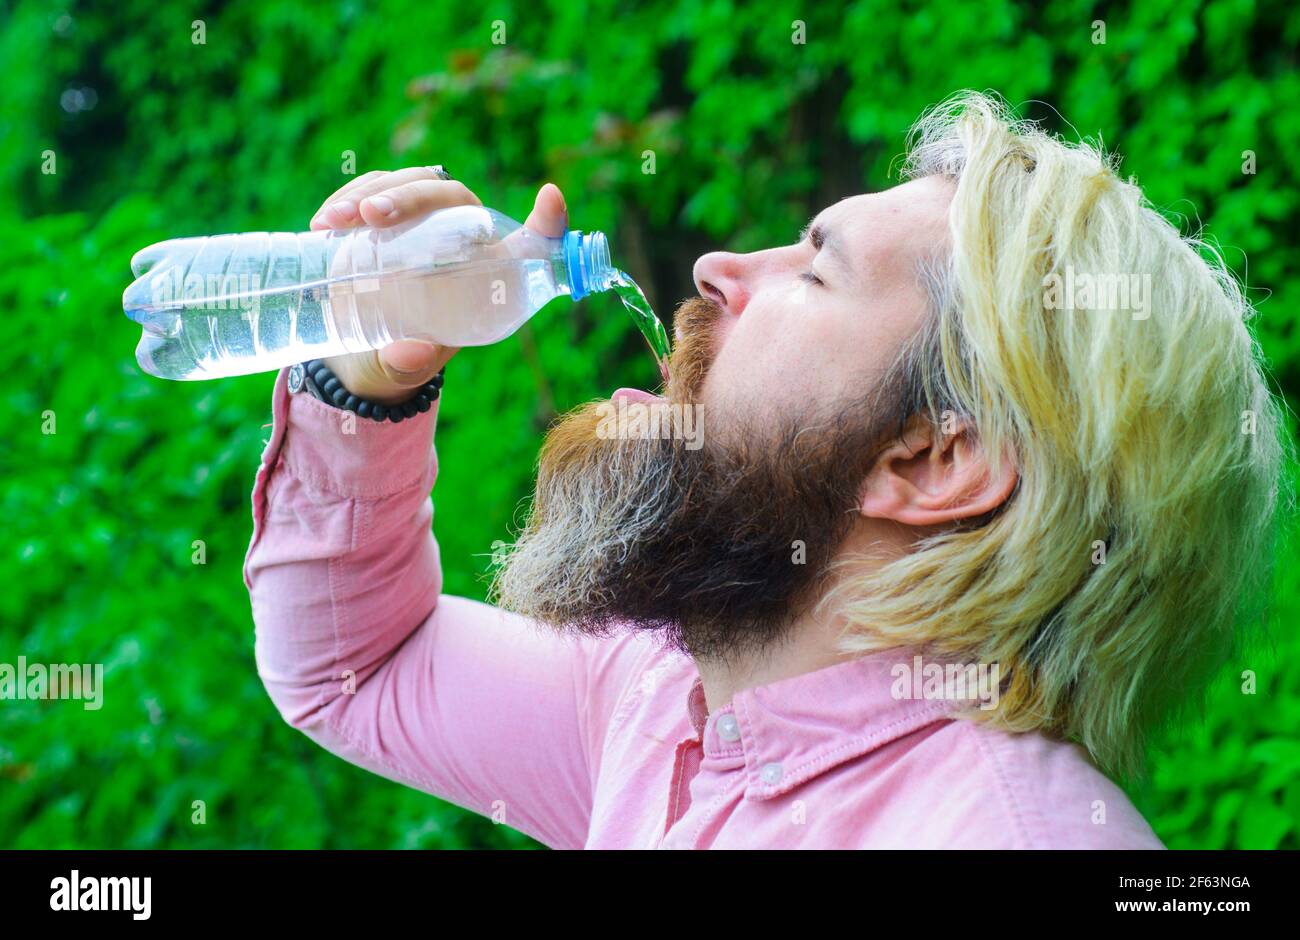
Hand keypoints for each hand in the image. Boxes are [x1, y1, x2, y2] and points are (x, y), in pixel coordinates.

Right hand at [311, 168, 568, 403]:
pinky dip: (348, 197)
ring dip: (373, 192)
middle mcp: (464, 239)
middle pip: (453, 198)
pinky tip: (324, 222)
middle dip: (411, 197)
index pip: (533, 241)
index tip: (550, 197)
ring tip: (336, 221)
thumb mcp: (406, 368)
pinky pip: (375, 187)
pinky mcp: (387, 214)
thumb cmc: (404, 354)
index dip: (547, 221)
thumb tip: (408, 354)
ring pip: (412, 183)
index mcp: (490, 274)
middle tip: (372, 217)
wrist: (364, 347)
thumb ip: (410, 363)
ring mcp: (425, 220)